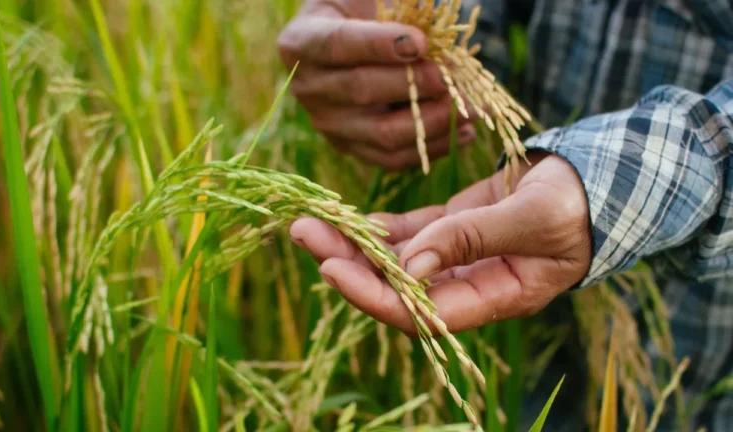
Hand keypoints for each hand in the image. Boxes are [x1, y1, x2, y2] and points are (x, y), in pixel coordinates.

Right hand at [277, 0, 476, 170]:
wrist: (354, 41)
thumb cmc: (366, 11)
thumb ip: (400, 6)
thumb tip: (433, 25)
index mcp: (301, 41)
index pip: (337, 44)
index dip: (378, 45)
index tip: (421, 42)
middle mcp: (308, 87)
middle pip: (361, 92)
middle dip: (415, 85)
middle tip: (453, 77)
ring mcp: (328, 124)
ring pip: (383, 133)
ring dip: (434, 121)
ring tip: (471, 107)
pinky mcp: (353, 148)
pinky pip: (394, 158)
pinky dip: (435, 147)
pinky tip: (465, 132)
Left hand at [289, 152, 591, 333]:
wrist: (594, 180)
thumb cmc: (578, 204)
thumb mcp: (534, 219)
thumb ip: (473, 239)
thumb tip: (411, 266)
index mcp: (494, 296)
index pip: (422, 313)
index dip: (375, 295)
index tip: (331, 268)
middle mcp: (468, 285)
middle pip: (397, 286)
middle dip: (348, 263)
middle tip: (304, 233)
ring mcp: (457, 258)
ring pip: (396, 259)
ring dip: (353, 242)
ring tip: (309, 221)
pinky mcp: (452, 229)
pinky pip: (407, 234)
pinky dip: (377, 227)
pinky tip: (346, 218)